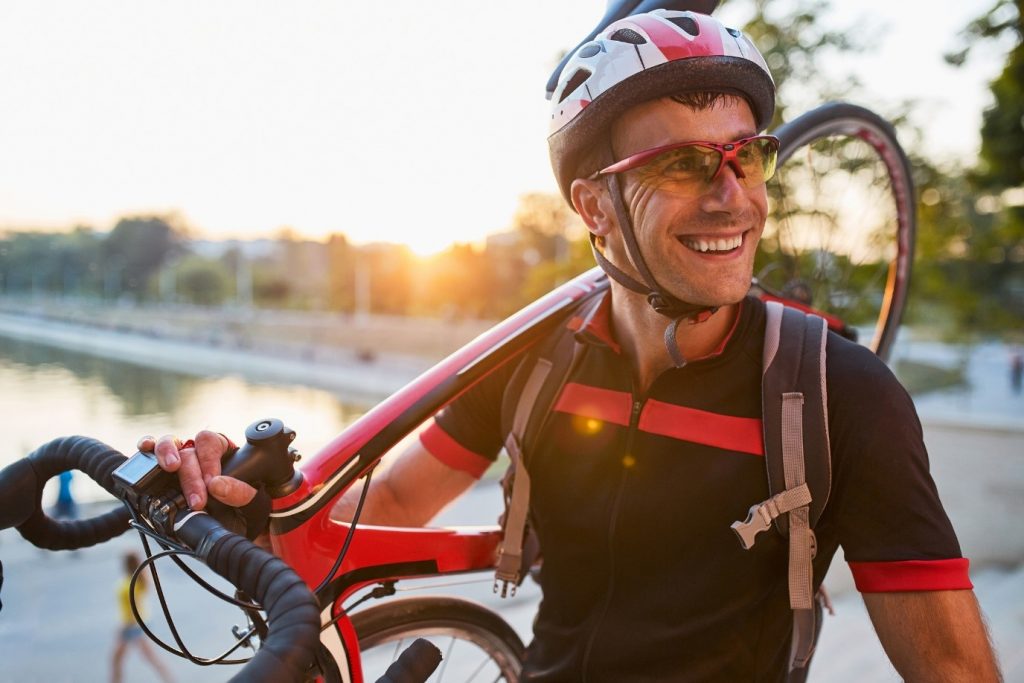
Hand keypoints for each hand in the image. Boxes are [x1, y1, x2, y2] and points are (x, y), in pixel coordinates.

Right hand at [137, 430, 256, 509]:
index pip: (211, 443)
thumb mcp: (249, 502)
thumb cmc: (241, 509)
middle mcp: (197, 450)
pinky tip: (145, 450)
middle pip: (188, 451)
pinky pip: (148, 453)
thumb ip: (240, 493)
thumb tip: (217, 486)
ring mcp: (176, 458)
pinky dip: (146, 449)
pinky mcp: (159, 471)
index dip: (210, 462)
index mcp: (221, 450)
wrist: (229, 525)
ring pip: (167, 444)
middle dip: (192, 477)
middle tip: (197, 501)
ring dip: (167, 454)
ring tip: (171, 468)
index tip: (213, 484)